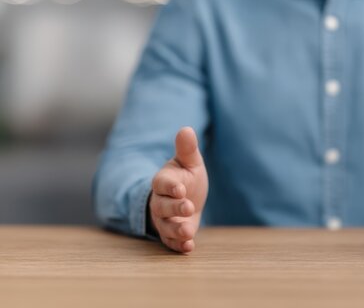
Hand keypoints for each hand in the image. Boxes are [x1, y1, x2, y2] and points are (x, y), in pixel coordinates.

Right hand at [149, 127, 207, 252]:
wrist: (183, 198)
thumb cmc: (185, 177)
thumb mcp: (189, 162)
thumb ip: (187, 149)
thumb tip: (186, 129)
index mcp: (163, 182)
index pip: (162, 183)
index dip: (170, 186)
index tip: (180, 188)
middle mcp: (160, 202)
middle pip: (162, 206)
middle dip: (174, 208)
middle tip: (188, 206)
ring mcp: (165, 220)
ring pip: (166, 226)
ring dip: (176, 229)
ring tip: (188, 232)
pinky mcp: (172, 234)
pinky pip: (171, 242)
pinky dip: (179, 245)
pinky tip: (189, 247)